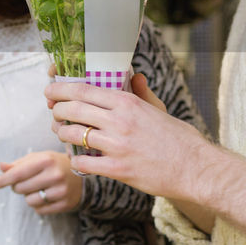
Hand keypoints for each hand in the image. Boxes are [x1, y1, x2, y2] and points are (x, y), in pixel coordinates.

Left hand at [0, 150, 81, 213]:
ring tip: (38, 189)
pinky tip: (46, 196)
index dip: (4, 180)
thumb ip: (18, 163)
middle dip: (17, 187)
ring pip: (29, 201)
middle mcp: (55, 175)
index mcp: (47, 160)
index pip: (18, 173)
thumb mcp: (38, 158)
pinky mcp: (64, 204)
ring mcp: (61, 191)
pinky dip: (38, 205)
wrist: (82, 177)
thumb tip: (1, 166)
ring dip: (28, 196)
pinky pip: (39, 210)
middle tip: (25, 183)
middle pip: (21, 188)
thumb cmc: (54, 165)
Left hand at [45, 74, 245, 238]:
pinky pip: (83, 162)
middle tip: (53, 112)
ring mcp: (117, 145)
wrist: (195, 168)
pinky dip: (76, 159)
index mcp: (128, 102)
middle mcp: (119, 121)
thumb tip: (134, 75)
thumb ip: (142, 93)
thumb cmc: (179, 138)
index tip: (50, 91)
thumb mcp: (159, 110)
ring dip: (62, 133)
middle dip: (57, 110)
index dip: (61, 90)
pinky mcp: (117, 169)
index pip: (84, 90)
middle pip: (73, 110)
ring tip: (61, 133)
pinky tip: (77, 158)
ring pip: (74, 135)